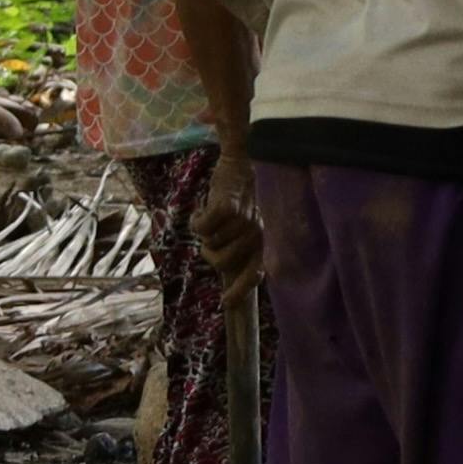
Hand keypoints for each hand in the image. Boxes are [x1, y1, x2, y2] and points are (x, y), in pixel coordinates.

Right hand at [189, 145, 265, 291]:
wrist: (242, 160)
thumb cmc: (246, 195)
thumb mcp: (252, 223)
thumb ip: (244, 247)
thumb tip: (230, 275)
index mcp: (266, 240)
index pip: (255, 274)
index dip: (240, 291)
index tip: (225, 303)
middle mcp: (257, 234)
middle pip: (222, 263)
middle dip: (211, 253)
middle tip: (211, 237)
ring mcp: (243, 221)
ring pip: (210, 244)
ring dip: (205, 233)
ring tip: (213, 218)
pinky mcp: (227, 208)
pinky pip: (201, 228)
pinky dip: (196, 221)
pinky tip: (201, 211)